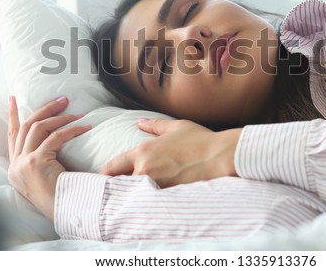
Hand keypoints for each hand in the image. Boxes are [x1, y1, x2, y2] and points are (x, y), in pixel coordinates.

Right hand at [7, 95, 90, 219]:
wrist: (63, 212)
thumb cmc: (61, 195)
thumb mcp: (45, 174)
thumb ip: (41, 156)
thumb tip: (54, 135)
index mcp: (15, 167)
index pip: (11, 134)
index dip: (12, 115)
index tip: (12, 97)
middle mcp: (15, 164)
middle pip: (27, 126)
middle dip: (45, 109)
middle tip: (63, 99)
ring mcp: (23, 163)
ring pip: (39, 128)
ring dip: (60, 117)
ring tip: (77, 113)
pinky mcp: (36, 162)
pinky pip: (55, 138)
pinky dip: (71, 130)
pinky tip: (84, 127)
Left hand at [100, 118, 240, 187]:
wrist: (219, 155)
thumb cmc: (200, 139)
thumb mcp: (176, 127)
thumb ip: (154, 125)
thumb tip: (139, 122)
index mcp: (143, 151)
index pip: (112, 167)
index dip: (106, 174)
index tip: (106, 178)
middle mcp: (145, 169)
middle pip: (120, 185)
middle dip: (119, 187)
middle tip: (119, 190)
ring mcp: (156, 185)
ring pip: (135, 195)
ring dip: (135, 195)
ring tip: (136, 197)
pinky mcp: (168, 196)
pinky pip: (152, 201)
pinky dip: (150, 201)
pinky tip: (153, 202)